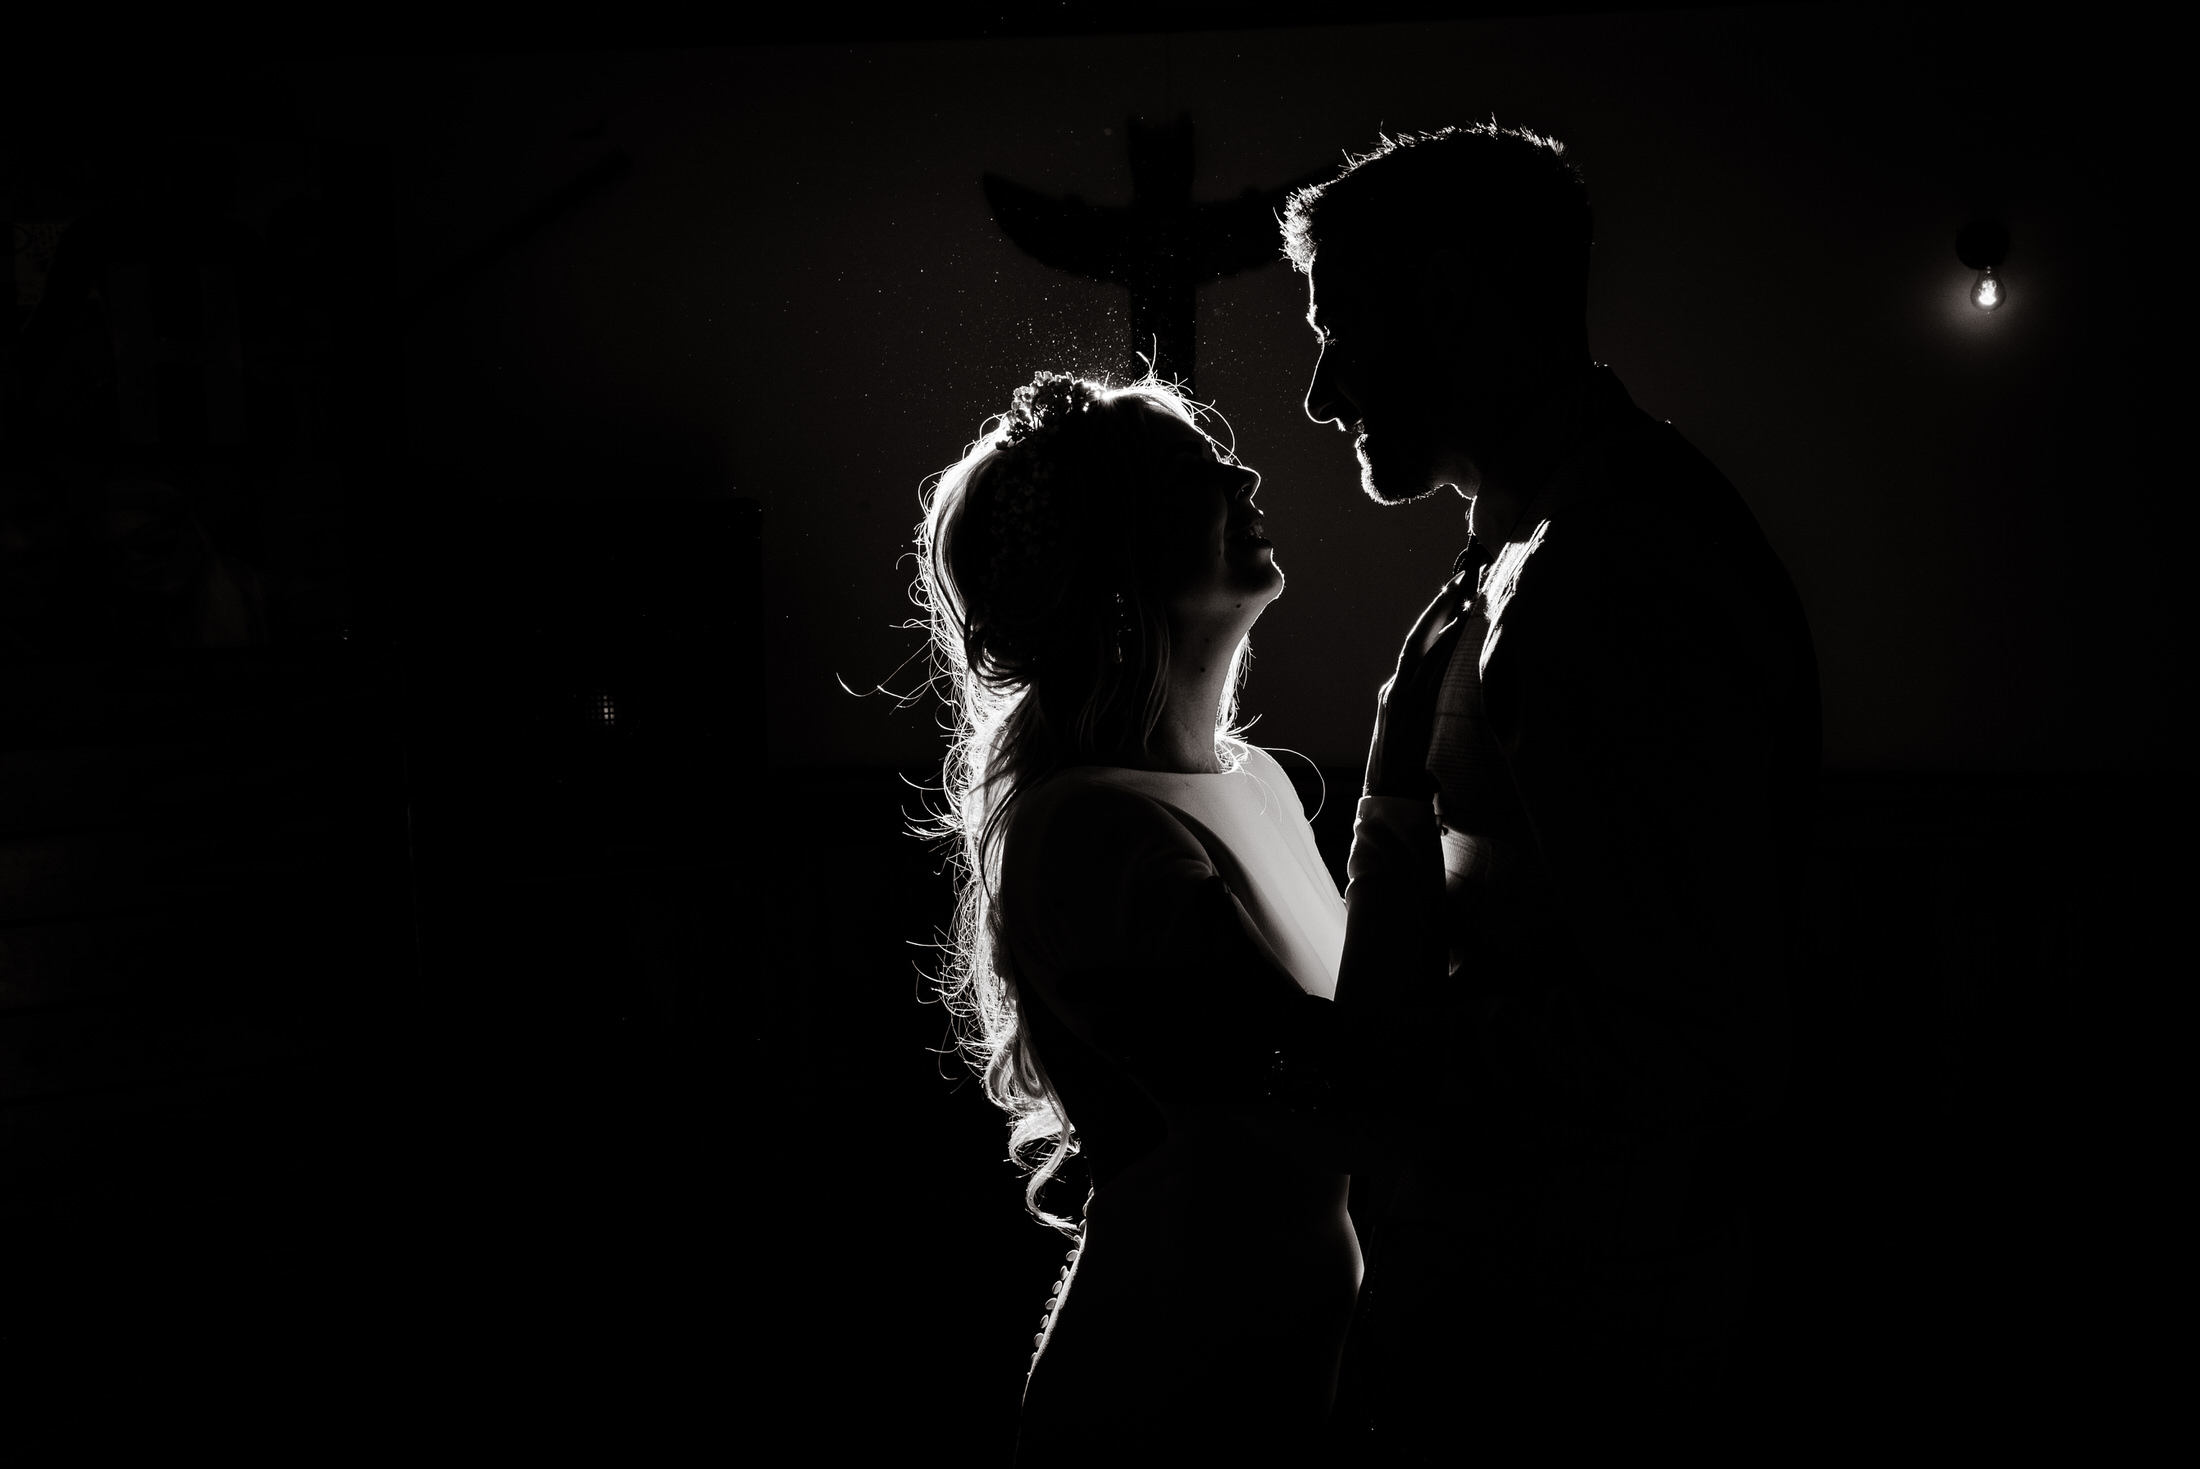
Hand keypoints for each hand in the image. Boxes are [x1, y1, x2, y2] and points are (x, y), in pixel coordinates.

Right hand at [1364, 578, 1467, 799]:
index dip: (1436, 622)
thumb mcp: (1412, 740)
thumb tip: (1445, 705)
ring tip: (1467, 591)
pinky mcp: (1407, 705)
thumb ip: (1423, 716)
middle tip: (1462, 578)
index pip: (1417, 650)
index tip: (1455, 599)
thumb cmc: (1402, 778)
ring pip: (1426, 646)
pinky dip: (1446, 642)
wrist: (1388, 800)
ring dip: (1447, 616)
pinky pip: (1431, 665)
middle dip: (1440, 606)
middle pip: (1419, 638)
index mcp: (1394, 695)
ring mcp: (1399, 696)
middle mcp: (1394, 690)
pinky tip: (1463, 625)